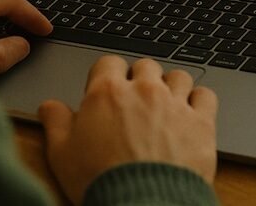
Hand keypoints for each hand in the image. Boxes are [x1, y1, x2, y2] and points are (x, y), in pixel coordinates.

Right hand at [39, 56, 218, 204]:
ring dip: (171, 87)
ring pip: (178, 76)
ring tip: (165, 107)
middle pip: (145, 66)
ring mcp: (175, 103)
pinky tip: (192, 113)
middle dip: (140, 79)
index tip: (107, 91)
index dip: (107, 76)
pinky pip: (206, 95)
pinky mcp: (201, 122)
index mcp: (108, 92)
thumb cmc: (100, 181)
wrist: (142, 204)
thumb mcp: (62, 154)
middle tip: (135, 102)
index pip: (109, 63)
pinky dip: (199, 101)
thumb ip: (56, 123)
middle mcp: (144, 90)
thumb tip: (49, 106)